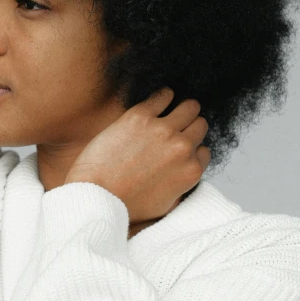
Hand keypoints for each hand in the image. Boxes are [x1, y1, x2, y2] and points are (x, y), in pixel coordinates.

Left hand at [64, 87, 210, 222]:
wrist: (96, 195)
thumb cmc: (126, 204)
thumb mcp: (166, 205)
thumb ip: (182, 186)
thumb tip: (185, 170)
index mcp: (191, 171)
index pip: (203, 149)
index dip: (191, 148)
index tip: (180, 146)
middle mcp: (182, 148)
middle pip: (199, 125)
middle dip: (190, 125)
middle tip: (178, 125)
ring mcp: (163, 129)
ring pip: (189, 107)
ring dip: (183, 107)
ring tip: (172, 109)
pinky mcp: (140, 116)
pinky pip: (163, 95)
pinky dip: (164, 95)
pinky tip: (160, 99)